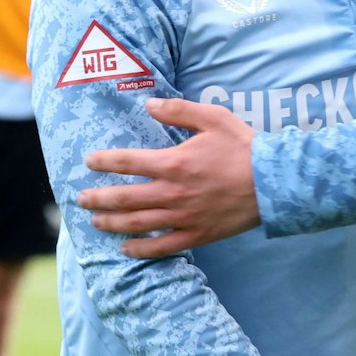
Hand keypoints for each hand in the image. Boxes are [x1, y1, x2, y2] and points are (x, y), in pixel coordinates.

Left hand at [79, 98, 258, 257]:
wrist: (274, 182)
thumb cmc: (244, 147)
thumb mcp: (213, 117)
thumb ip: (178, 110)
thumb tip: (148, 105)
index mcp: (174, 162)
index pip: (127, 162)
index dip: (104, 162)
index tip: (89, 162)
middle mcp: (173, 192)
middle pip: (125, 198)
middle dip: (99, 199)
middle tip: (81, 199)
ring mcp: (184, 216)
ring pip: (138, 224)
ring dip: (113, 224)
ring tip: (96, 222)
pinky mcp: (197, 234)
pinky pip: (163, 247)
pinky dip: (141, 250)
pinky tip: (126, 249)